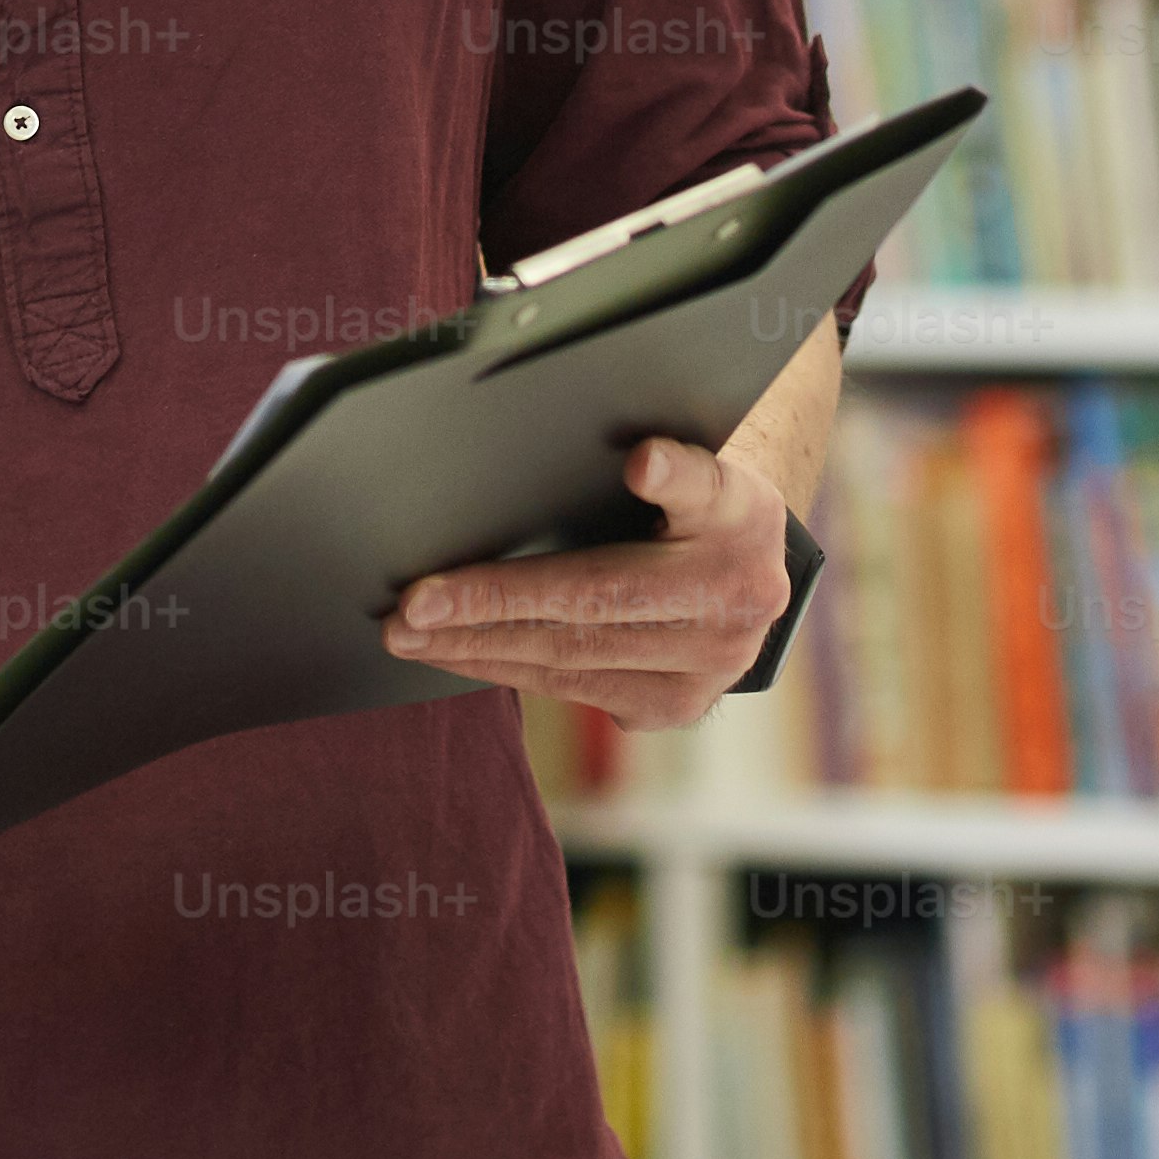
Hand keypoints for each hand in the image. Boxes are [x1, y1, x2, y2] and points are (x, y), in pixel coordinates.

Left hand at [382, 434, 791, 731]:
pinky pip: (573, 688)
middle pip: (603, 597)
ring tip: (409, 632)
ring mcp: (713, 662)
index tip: (640, 463)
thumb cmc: (687, 501)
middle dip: (495, 602)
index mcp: (742, 511)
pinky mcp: (678, 705)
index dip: (672, 475)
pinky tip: (451, 652)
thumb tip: (595, 454)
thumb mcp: (687, 461)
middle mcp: (740, 593)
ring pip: (575, 656)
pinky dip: (504, 666)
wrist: (749, 571)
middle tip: (416, 603)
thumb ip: (655, 457)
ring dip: (478, 645)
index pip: (706, 485)